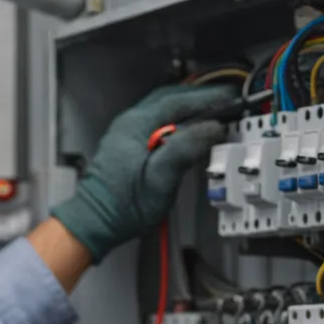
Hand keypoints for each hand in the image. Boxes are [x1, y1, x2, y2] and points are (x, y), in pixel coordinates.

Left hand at [50, 85, 234, 262]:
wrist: (94, 225)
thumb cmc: (120, 209)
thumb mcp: (161, 179)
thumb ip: (187, 148)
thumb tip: (211, 127)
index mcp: (136, 125)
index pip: (179, 99)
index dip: (209, 98)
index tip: (229, 100)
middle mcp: (127, 124)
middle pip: (170, 99)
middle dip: (199, 99)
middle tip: (223, 105)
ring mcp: (124, 134)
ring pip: (161, 109)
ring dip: (186, 110)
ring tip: (208, 117)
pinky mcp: (124, 147)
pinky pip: (154, 123)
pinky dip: (174, 122)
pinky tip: (184, 133)